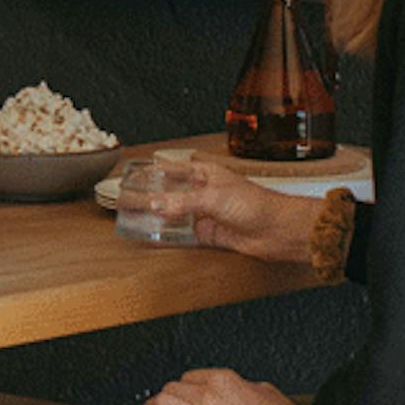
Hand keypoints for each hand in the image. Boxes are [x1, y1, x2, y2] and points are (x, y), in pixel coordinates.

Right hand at [123, 163, 324, 262]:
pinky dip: (170, 235)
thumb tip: (156, 204)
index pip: (174, 169)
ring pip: (175, 214)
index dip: (153, 172)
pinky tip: (156, 236)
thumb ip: (182, 201)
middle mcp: (205, 192)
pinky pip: (184, 234)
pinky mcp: (210, 233)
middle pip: (171, 192)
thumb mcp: (213, 197)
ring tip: (135, 217)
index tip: (134, 176)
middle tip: (128, 198)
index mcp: (207, 173)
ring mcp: (207, 213)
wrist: (277, 230)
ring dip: (158, 216)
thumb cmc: (256, 204)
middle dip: (150, 195)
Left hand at [142, 368, 306, 404]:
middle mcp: (209, 393)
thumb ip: (244, 386)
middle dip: (164, 397)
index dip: (183, 388)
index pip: (188, 377)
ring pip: (162, 403)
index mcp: (224, 378)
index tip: (180, 397)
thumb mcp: (264, 389)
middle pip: (171, 388)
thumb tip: (239, 390)